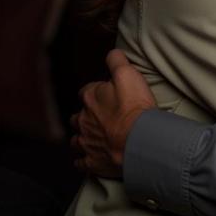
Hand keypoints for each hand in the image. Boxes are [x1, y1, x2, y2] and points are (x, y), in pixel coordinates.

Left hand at [71, 49, 155, 178]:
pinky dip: (84, 159)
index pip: (86, 91)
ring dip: (83, 137)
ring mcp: (86, 142)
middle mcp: (83, 120)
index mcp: (90, 98)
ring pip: (76, 139)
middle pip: (77, 116)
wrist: (139, 140)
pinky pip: (81, 162)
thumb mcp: (128, 74)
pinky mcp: (92, 162)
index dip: (96, 91)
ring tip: (93, 136)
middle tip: (100, 116)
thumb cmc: (134, 107)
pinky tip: (89, 157)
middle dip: (85, 116)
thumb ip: (117, 61)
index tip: (107, 93)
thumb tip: (112, 53)